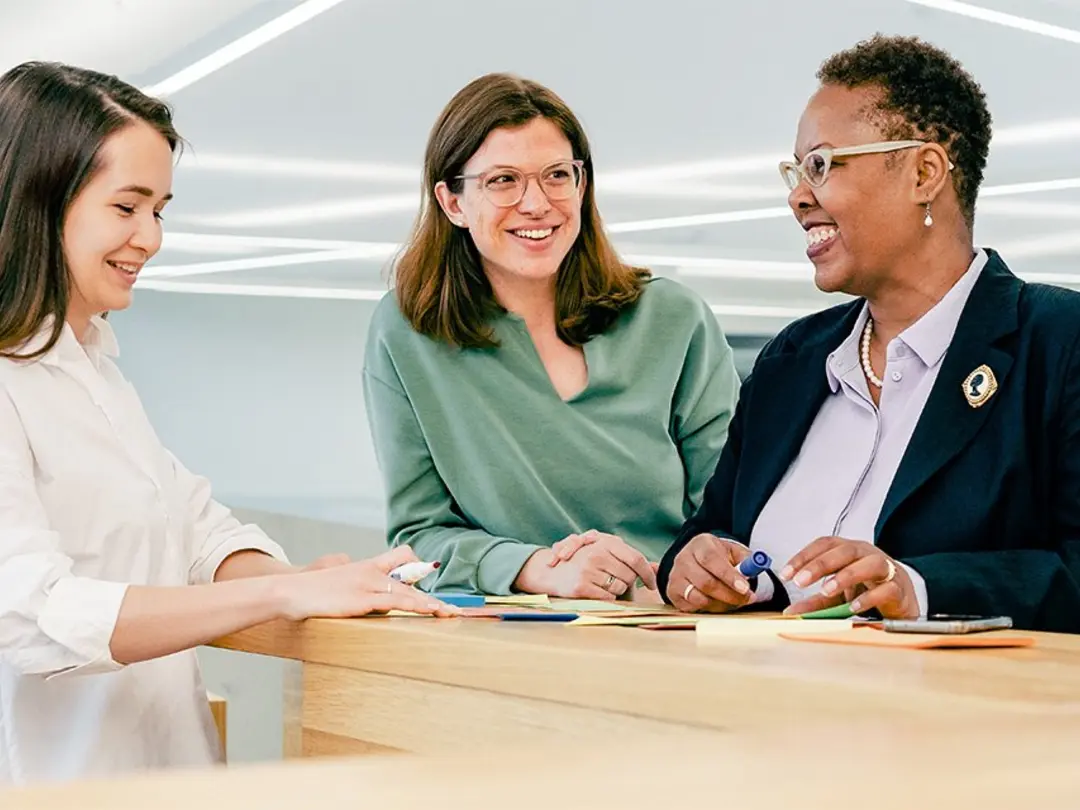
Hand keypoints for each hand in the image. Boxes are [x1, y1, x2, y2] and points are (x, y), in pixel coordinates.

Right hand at [278, 546, 459, 619]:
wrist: (289, 592)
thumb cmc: (310, 591)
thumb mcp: (336, 581)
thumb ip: (354, 583)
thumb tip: (361, 594)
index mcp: (366, 565)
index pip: (400, 556)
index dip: (417, 565)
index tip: (432, 576)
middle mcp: (370, 571)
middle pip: (410, 574)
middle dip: (432, 593)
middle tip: (454, 609)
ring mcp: (367, 584)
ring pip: (408, 591)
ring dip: (432, 604)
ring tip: (450, 614)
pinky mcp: (361, 599)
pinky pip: (395, 602)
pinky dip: (416, 605)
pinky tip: (430, 611)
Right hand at [514, 532, 656, 599]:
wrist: (551, 571)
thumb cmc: (584, 562)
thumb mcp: (605, 552)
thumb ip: (631, 560)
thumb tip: (657, 569)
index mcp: (605, 542)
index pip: (636, 558)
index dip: (647, 573)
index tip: (652, 584)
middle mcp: (597, 554)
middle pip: (630, 576)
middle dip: (628, 582)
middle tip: (615, 580)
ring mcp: (588, 570)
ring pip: (620, 588)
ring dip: (616, 590)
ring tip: (602, 583)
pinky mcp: (581, 587)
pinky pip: (608, 598)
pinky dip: (606, 598)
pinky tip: (596, 591)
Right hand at [666, 534, 752, 612]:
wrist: (697, 560)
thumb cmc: (719, 557)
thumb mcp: (734, 552)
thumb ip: (746, 560)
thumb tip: (755, 569)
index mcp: (700, 544)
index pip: (711, 559)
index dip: (728, 575)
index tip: (745, 588)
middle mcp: (683, 558)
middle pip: (705, 582)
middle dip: (730, 594)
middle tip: (747, 599)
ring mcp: (675, 576)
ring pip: (698, 597)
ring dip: (720, 604)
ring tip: (733, 600)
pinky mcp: (672, 592)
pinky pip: (692, 607)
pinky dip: (708, 608)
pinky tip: (717, 601)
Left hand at [779, 537, 917, 618]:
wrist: (901, 597)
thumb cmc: (866, 588)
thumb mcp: (836, 594)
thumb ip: (815, 600)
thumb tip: (790, 611)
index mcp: (848, 550)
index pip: (824, 544)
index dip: (803, 556)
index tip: (786, 574)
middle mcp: (866, 554)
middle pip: (844, 550)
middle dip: (820, 565)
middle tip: (800, 581)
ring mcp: (886, 569)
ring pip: (869, 564)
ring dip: (846, 576)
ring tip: (827, 590)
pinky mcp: (899, 588)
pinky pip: (886, 589)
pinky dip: (869, 598)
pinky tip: (854, 607)